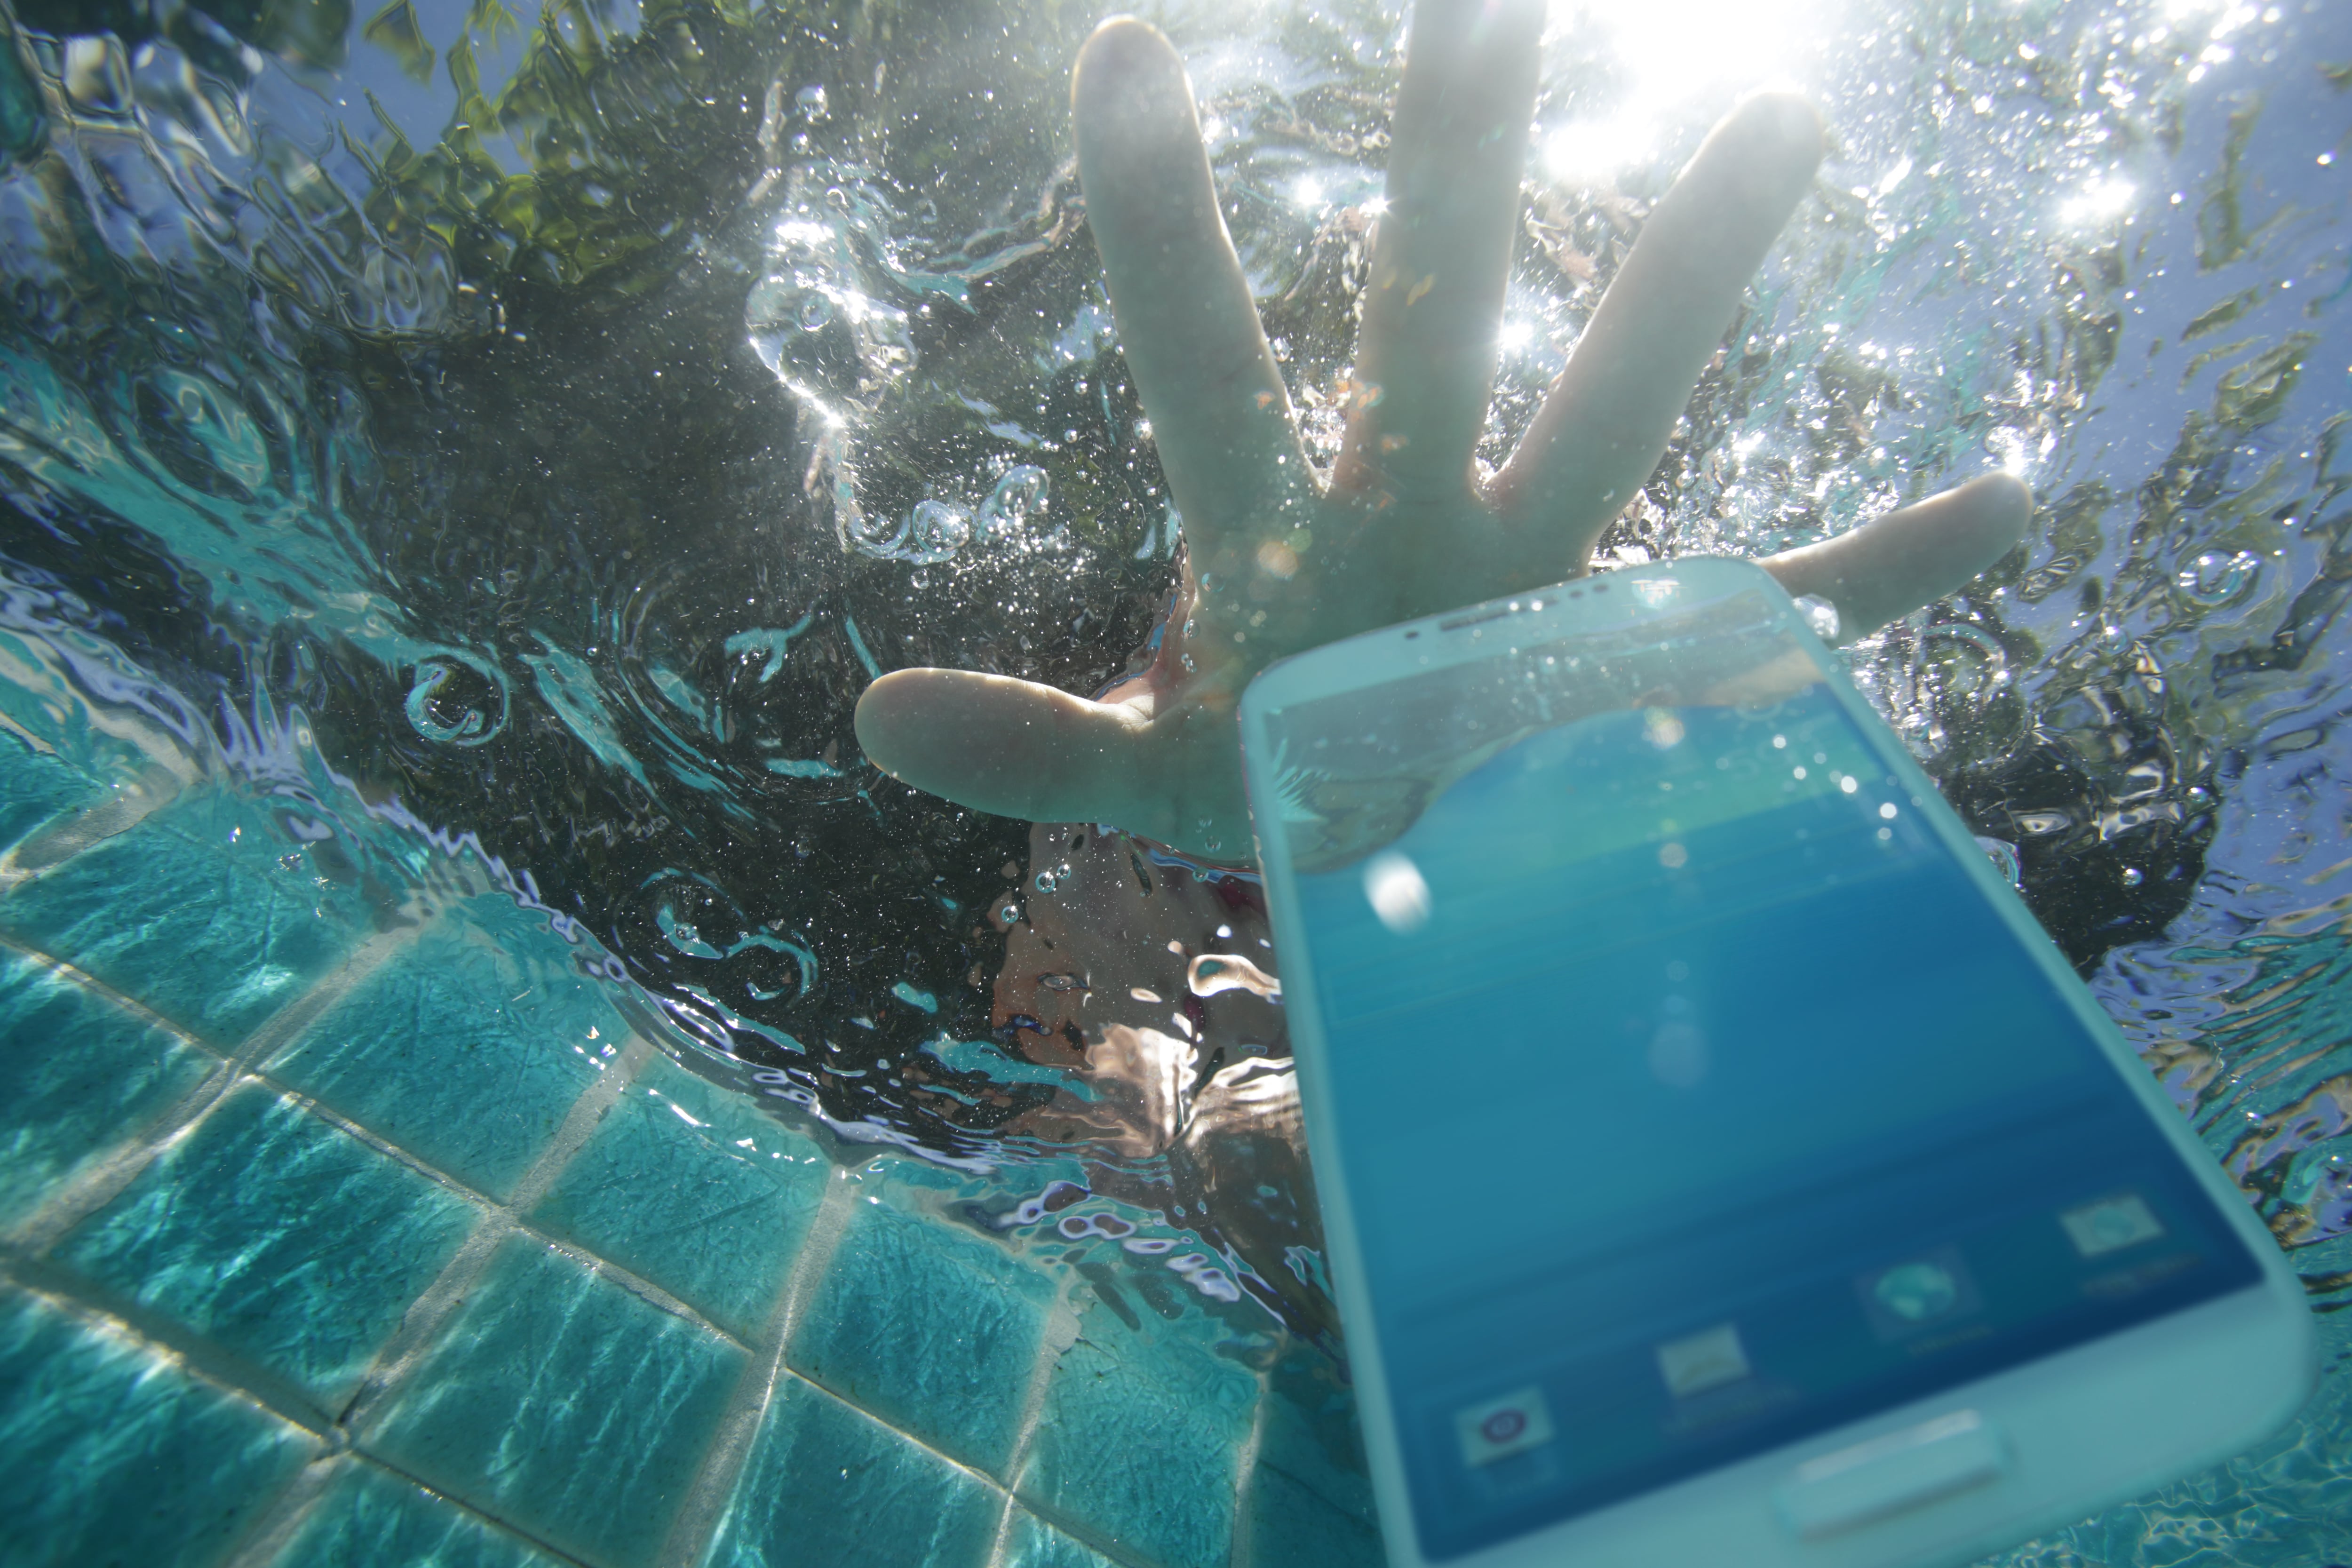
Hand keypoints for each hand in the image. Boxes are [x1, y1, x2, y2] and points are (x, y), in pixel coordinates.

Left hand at [856, 2, 2031, 862]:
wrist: (1381, 848)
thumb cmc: (1261, 786)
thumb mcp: (1141, 778)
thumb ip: (1027, 749)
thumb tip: (863, 714)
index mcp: (1286, 536)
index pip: (1208, 361)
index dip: (1165, 233)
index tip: (1134, 54)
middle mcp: (1424, 508)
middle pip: (1438, 313)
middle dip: (1454, 166)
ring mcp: (1550, 569)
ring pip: (1624, 404)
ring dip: (1692, 277)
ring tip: (1778, 118)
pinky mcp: (1652, 652)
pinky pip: (1792, 604)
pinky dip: (1894, 570)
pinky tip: (2012, 503)